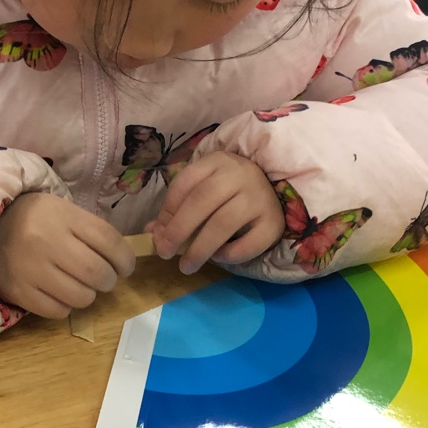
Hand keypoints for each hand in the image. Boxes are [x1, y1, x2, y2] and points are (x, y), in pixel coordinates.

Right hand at [0, 192, 133, 318]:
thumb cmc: (30, 219)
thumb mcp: (60, 210)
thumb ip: (89, 230)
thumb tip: (120, 260)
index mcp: (61, 215)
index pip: (108, 240)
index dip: (125, 258)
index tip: (125, 266)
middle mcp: (46, 241)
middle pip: (96, 272)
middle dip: (109, 280)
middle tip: (105, 279)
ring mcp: (30, 269)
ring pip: (80, 296)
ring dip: (89, 295)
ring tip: (82, 286)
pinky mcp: (17, 292)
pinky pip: (58, 311)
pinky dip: (66, 306)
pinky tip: (60, 294)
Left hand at [147, 152, 283, 275]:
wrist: (275, 193)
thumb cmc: (230, 192)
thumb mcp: (204, 189)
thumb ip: (178, 208)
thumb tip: (152, 233)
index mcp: (218, 161)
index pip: (186, 181)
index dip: (168, 209)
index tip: (159, 233)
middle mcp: (241, 175)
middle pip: (203, 200)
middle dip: (179, 229)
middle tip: (165, 252)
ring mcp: (260, 197)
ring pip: (224, 223)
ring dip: (200, 248)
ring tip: (186, 266)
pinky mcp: (274, 222)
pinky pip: (249, 243)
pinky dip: (230, 255)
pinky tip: (218, 257)